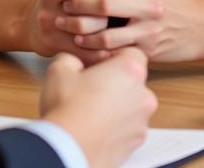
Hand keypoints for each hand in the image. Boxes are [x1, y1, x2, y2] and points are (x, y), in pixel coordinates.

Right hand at [40, 47, 156, 167]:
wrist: (67, 151)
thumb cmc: (67, 109)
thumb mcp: (61, 68)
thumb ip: (73, 59)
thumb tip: (74, 63)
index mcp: (130, 71)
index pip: (132, 53)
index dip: (113, 56)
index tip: (98, 63)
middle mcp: (142, 96)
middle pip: (134, 81)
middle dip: (116, 81)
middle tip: (91, 86)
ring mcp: (141, 123)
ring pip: (132, 106)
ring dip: (117, 105)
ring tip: (90, 109)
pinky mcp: (134, 145)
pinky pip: (127, 128)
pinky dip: (115, 126)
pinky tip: (94, 126)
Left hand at [63, 0, 203, 62]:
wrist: (202, 28)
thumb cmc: (172, 0)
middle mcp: (151, 4)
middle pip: (108, 2)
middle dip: (80, 1)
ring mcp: (148, 30)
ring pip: (107, 33)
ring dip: (82, 29)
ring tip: (66, 23)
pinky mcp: (146, 51)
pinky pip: (114, 52)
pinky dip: (94, 49)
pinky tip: (81, 43)